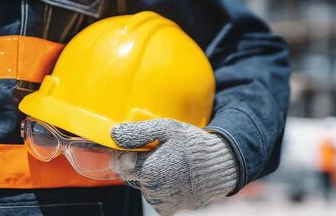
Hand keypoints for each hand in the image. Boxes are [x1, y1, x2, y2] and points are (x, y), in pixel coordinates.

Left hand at [110, 119, 237, 215]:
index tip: (142, 148)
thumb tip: (114, 135)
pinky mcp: (169, 210)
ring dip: (152, 177)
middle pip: (132, 176)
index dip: (127, 154)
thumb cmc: (194, 146)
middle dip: (141, 165)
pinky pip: (155, 198)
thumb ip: (138, 132)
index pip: (120, 164)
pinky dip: (161, 189)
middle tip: (161, 155)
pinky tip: (175, 178)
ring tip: (173, 166)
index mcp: (149, 170)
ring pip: (144, 187)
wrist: (220, 167)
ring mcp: (161, 203)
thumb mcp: (168, 129)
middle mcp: (153, 190)